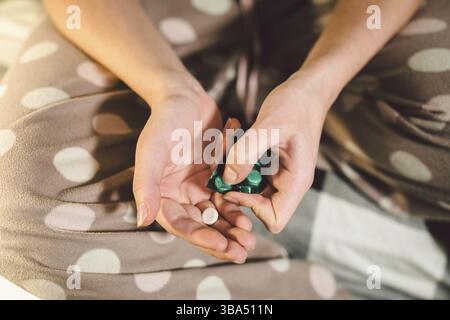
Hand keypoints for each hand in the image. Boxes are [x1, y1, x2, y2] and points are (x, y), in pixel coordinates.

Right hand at [133, 73, 254, 262]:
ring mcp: (198, 186)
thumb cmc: (164, 123)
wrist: (185, 97)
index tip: (222, 245)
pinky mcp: (215, 176)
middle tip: (242, 251)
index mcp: (161, 195)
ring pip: (217, 214)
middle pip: (202, 225)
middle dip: (221, 239)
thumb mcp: (152, 152)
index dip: (201, 238)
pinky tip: (251, 213)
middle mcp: (180, 195)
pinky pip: (228, 196)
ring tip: (250, 237)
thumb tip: (142, 220)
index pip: (181, 224)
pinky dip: (238, 205)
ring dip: (232, 227)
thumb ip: (146, 185)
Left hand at [218, 72, 331, 232]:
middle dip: (238, 194)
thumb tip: (227, 179)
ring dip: (235, 177)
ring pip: (252, 192)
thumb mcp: (269, 126)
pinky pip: (250, 174)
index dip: (251, 208)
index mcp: (296, 181)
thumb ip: (246, 153)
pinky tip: (233, 141)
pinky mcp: (271, 166)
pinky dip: (238, 163)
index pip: (274, 219)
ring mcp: (280, 175)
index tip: (233, 186)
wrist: (307, 90)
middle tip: (220, 172)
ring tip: (225, 151)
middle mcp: (289, 183)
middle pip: (260, 209)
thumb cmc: (297, 104)